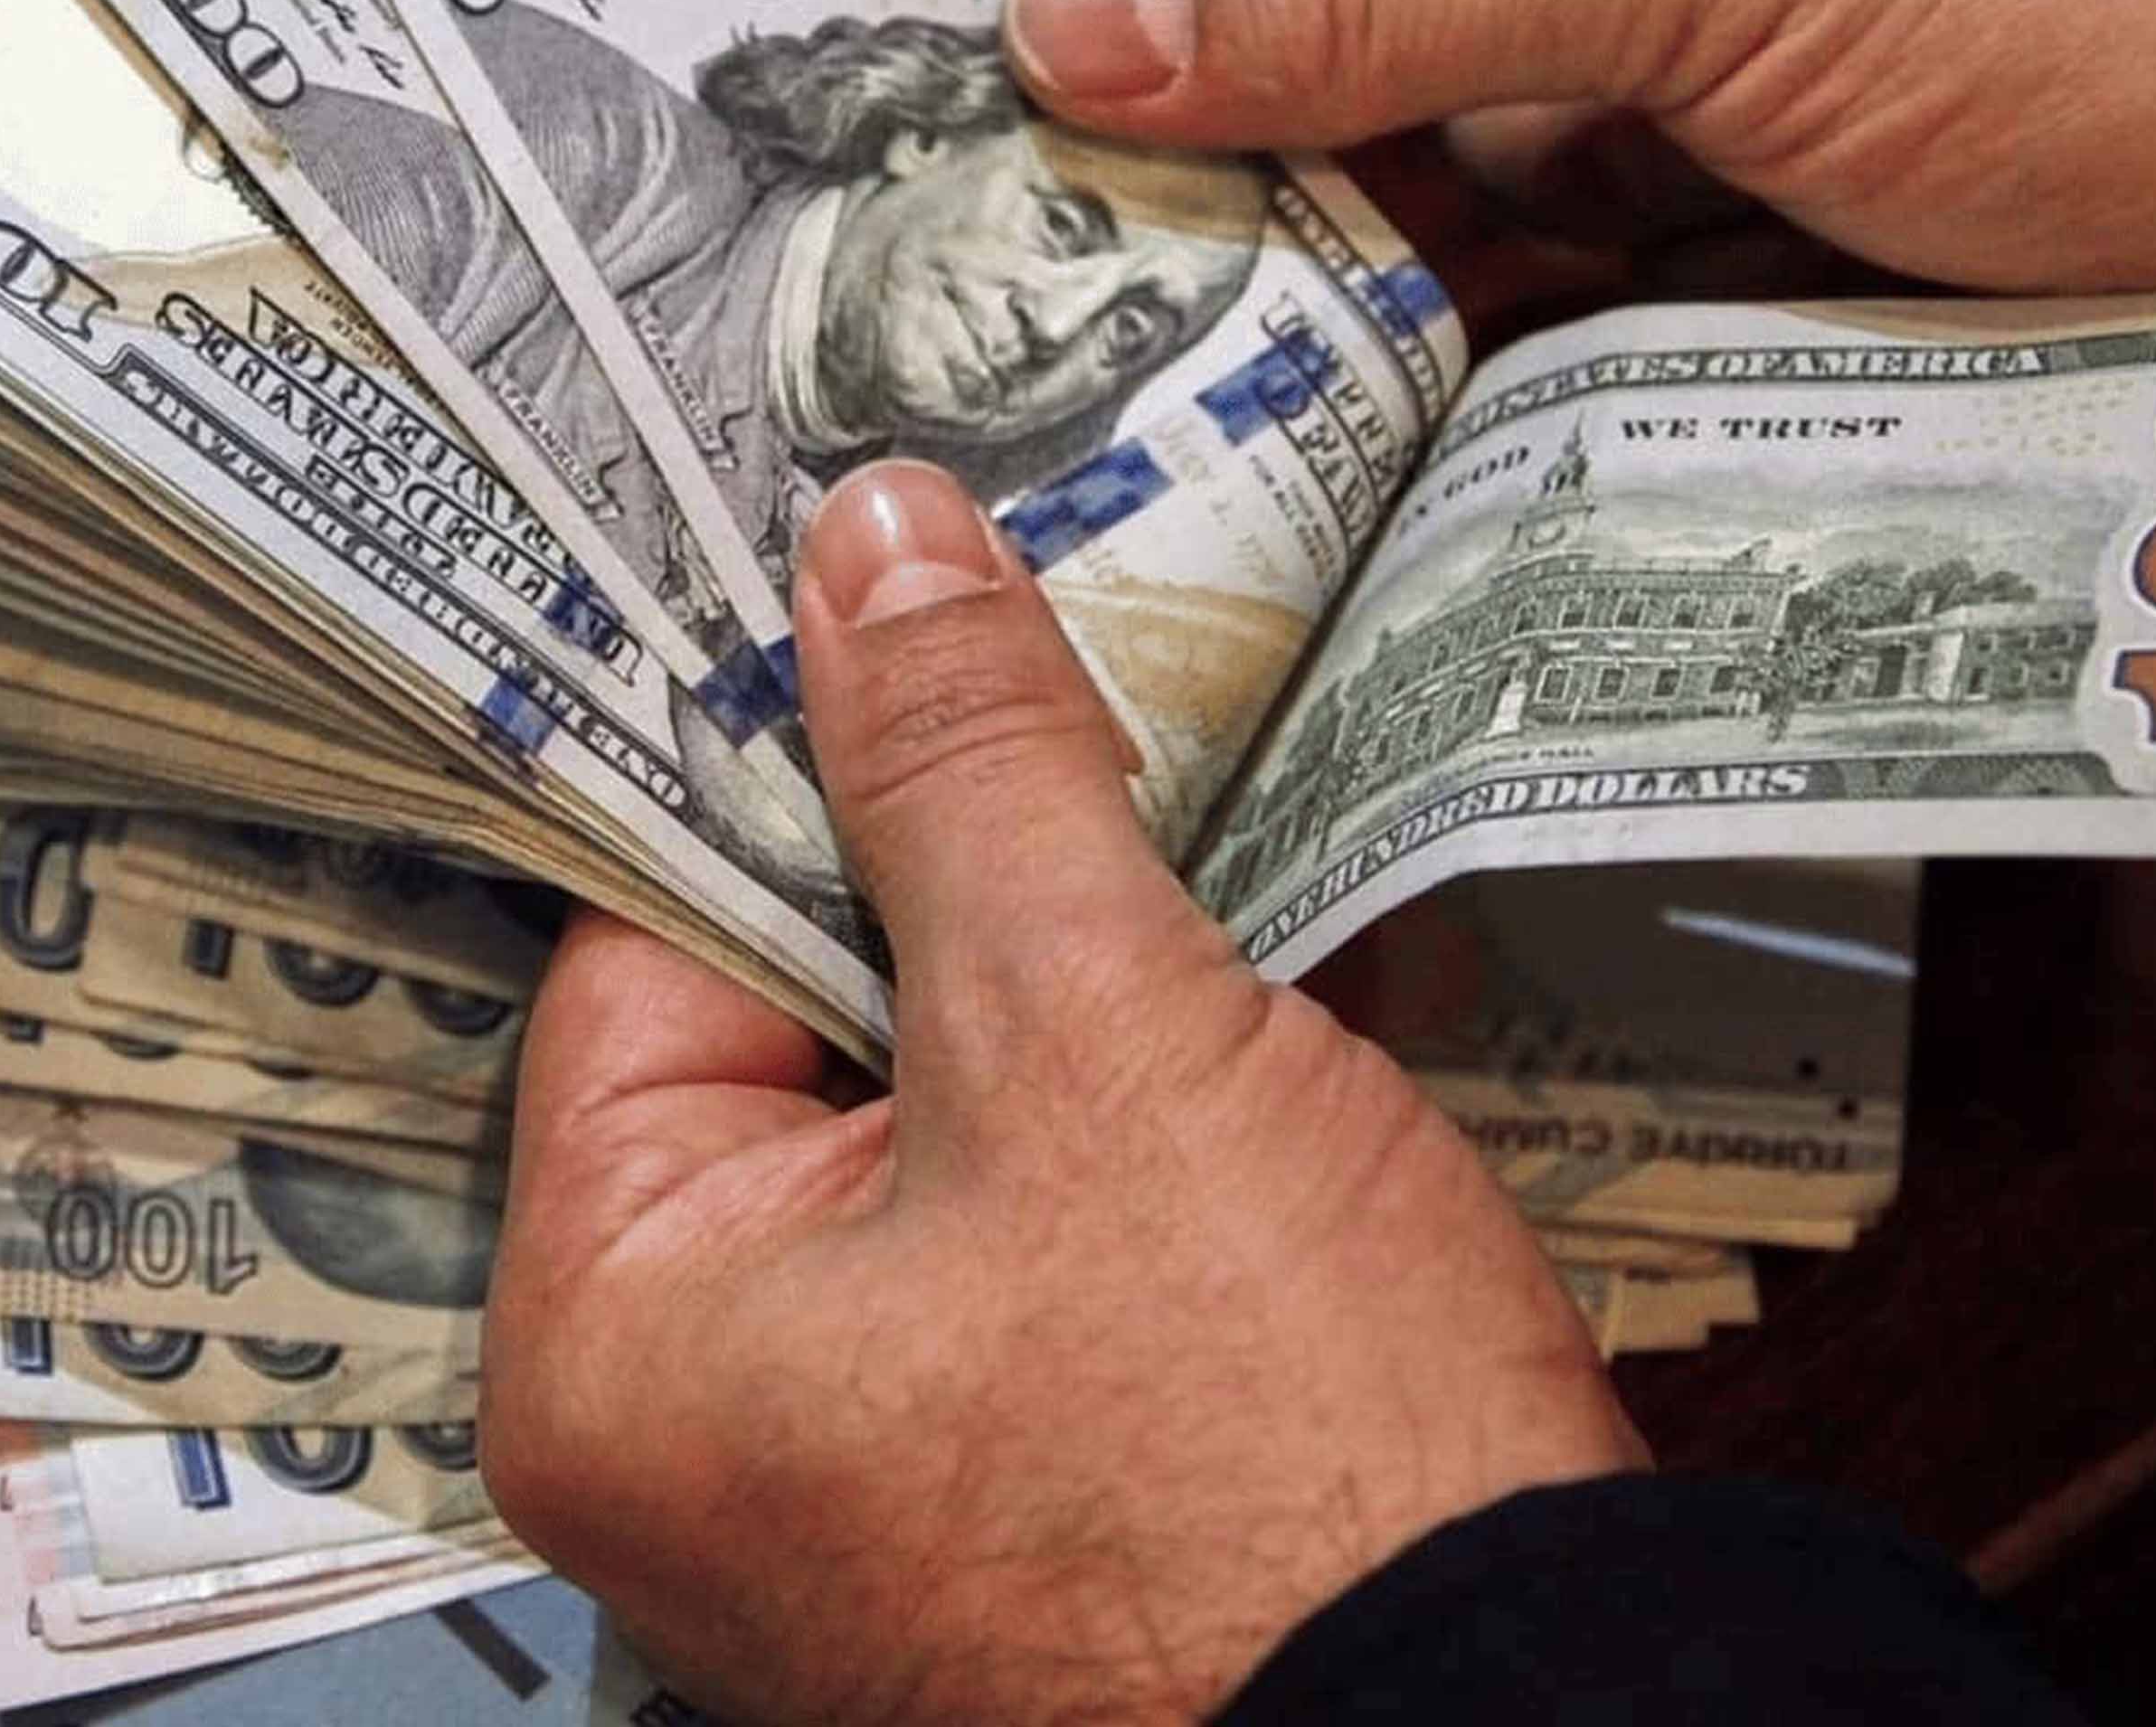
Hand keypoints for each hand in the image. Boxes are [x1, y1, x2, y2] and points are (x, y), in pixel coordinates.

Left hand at [483, 462, 1641, 1722]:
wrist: (1536, 1722)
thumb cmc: (1284, 1465)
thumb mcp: (1103, 1037)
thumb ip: (967, 773)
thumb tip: (872, 545)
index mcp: (619, 1344)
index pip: (649, 943)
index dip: (791, 754)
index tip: (888, 589)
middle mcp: (702, 1436)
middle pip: (791, 1028)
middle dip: (954, 864)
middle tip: (1066, 671)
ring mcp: (873, 1476)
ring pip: (944, 1119)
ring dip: (1078, 979)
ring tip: (1189, 838)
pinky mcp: (1037, 1483)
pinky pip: (1043, 1233)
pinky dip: (1144, 1116)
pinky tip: (1261, 1015)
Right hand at [1004, 0, 2155, 292]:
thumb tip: (1087, 4)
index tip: (1098, 11)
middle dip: (1260, 43)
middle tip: (1139, 197)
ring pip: (1451, 74)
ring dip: (1367, 190)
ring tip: (1271, 310)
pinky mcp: (1779, 159)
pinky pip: (1559, 209)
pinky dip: (1481, 291)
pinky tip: (1417, 369)